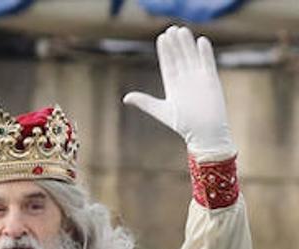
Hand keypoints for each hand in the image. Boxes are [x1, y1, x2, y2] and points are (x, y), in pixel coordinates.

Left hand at [123, 26, 233, 156]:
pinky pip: (208, 63)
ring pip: (192, 57)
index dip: (165, 51)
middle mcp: (186, 79)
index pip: (168, 64)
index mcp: (173, 85)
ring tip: (182, 30)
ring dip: (187, 44)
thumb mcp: (160, 110)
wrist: (204, 132)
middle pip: (179, 57)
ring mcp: (198, 78)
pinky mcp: (211, 80)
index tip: (161, 37)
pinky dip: (205, 53)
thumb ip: (144, 102)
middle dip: (175, 44)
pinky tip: (201, 41)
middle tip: (170, 29)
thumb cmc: (182, 124)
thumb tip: (125, 98)